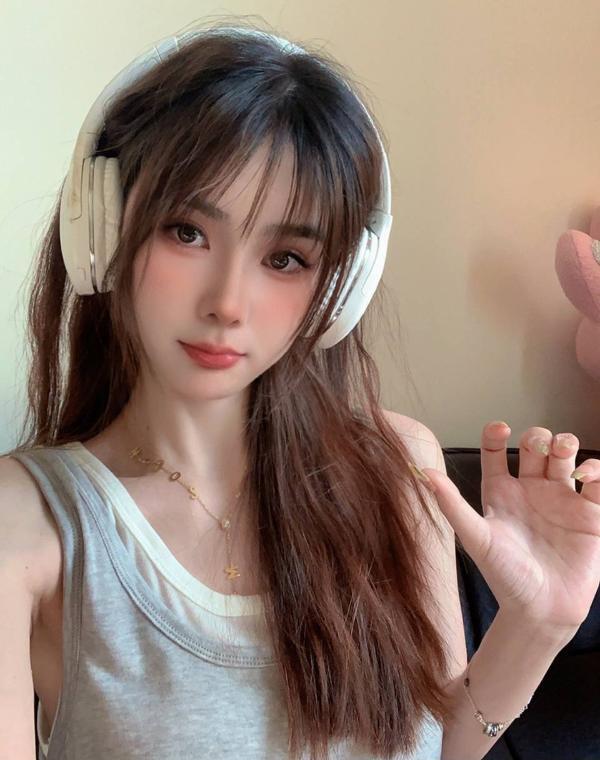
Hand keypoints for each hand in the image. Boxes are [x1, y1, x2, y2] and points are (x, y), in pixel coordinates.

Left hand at [422, 422, 599, 631]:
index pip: (495, 452)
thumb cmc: (505, 577)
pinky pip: (596, 482)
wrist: (542, 610)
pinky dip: (595, 470)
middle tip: (540, 445)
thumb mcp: (476, 537)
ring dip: (566, 443)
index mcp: (501, 493)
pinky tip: (586, 475)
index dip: (495, 434)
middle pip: (535, 447)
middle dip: (538, 435)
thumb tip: (422, 473)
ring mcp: (560, 500)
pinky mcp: (589, 514)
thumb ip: (451, 504)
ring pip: (565, 457)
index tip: (499, 427)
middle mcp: (530, 491)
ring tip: (563, 450)